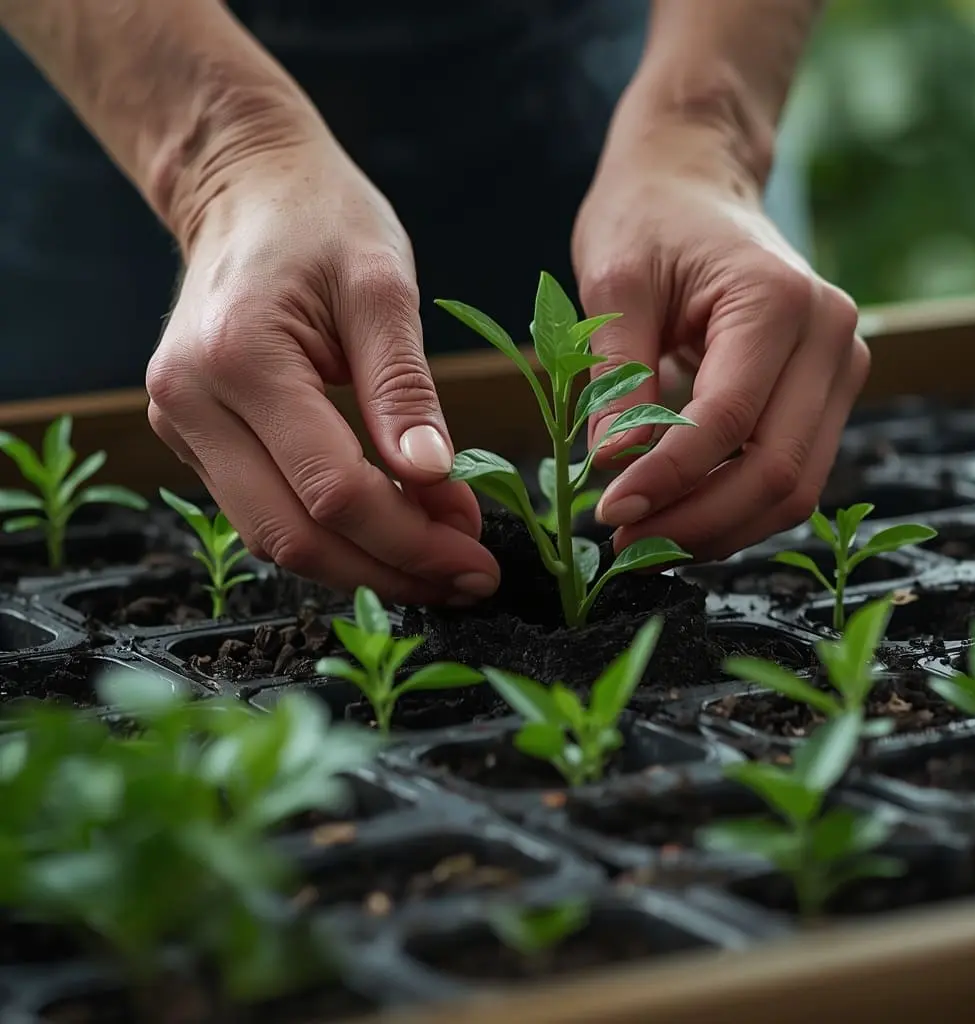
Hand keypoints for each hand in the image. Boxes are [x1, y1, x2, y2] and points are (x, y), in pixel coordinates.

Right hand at [147, 132, 498, 604]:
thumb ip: (405, 388)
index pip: (332, 489)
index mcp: (239, 359)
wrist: (247, 191)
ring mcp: (182, 426)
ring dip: (362, 565)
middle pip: (294, 536)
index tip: (477, 556)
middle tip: (466, 579)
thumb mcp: (383, 286)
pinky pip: (265, 512)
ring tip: (438, 563)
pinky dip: (331, 536)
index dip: (411, 538)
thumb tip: (436, 481)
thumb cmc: (321, 219)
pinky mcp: (195, 438)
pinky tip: (391, 532)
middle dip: (390, 570)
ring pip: (274, 538)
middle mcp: (191, 403)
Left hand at [572, 126, 867, 560]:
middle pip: (777, 470)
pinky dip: (736, 507)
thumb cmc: (648, 220)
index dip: (668, 480)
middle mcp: (830, 336)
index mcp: (777, 301)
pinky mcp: (826, 392)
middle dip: (698, 522)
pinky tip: (680, 515)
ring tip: (647, 541)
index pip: (729, 421)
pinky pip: (790, 471)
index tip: (609, 515)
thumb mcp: (615, 285)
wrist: (694, 183)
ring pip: (794, 485)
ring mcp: (840, 366)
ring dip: (719, 527)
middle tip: (626, 547)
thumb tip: (616, 470)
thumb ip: (616, 378)